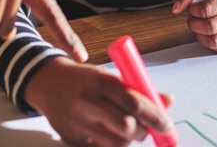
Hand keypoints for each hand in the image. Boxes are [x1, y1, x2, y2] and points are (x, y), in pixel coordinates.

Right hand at [24, 57, 174, 146]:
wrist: (48, 83)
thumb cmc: (85, 79)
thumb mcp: (110, 77)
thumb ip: (138, 89)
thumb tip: (168, 101)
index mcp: (100, 81)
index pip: (134, 103)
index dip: (155, 117)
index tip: (167, 125)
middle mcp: (87, 102)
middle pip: (126, 126)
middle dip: (142, 131)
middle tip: (145, 128)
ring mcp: (77, 122)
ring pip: (116, 142)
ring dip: (127, 139)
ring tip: (123, 127)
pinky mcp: (71, 138)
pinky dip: (111, 143)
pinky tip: (107, 131)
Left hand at [172, 0, 216, 51]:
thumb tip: (176, 9)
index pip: (206, 9)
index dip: (193, 11)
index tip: (192, 8)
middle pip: (210, 27)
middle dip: (194, 24)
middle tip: (193, 19)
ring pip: (214, 41)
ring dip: (200, 35)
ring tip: (199, 26)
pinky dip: (207, 42)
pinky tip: (208, 33)